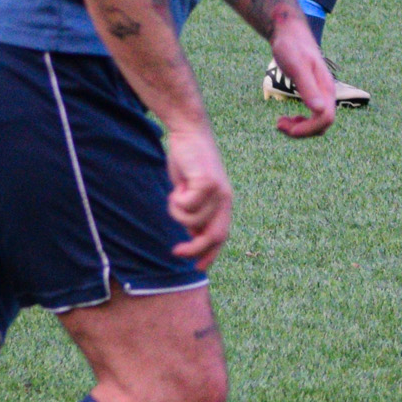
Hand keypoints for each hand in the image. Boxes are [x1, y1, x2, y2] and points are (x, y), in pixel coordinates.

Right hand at [163, 123, 234, 268]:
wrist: (189, 133)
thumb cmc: (188, 163)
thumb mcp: (191, 192)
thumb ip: (195, 212)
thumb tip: (192, 236)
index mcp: (224, 203)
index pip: (221, 236)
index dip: (211, 254)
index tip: (198, 269)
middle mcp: (225, 199)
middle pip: (213, 236)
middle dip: (194, 249)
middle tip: (175, 252)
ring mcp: (219, 191)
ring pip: (192, 220)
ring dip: (177, 212)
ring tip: (175, 194)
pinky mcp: (208, 182)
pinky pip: (187, 205)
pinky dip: (176, 199)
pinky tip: (179, 183)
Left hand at [267, 20, 336, 139]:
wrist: (290, 33)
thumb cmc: (291, 47)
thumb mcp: (296, 66)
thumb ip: (307, 88)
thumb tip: (320, 110)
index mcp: (325, 88)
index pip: (325, 119)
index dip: (307, 129)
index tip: (286, 127)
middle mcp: (327, 93)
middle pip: (323, 125)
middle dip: (302, 130)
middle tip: (278, 124)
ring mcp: (321, 94)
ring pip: (318, 122)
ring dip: (300, 128)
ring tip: (280, 122)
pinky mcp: (314, 93)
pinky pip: (313, 116)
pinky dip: (301, 122)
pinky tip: (288, 117)